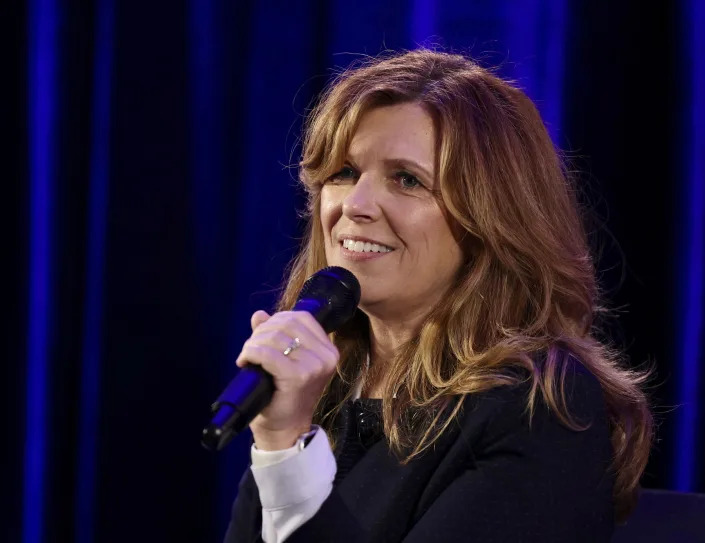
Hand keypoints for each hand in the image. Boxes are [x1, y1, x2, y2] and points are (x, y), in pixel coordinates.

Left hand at [235, 310, 338, 449]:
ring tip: (247, 357)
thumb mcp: (283, 360)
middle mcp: (327, 356)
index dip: (276, 320)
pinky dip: (251, 354)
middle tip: (250, 348)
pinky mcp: (298, 376)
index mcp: (328, 349)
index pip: (301, 317)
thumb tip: (259, 314)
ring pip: (275, 337)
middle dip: (262, 331)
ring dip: (253, 343)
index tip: (261, 335)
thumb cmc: (284, 395)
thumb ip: (274, 335)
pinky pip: (268, 354)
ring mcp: (314, 366)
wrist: (285, 428)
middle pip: (287, 323)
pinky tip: (245, 362)